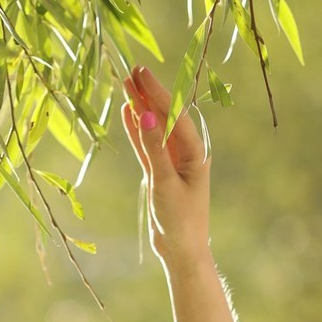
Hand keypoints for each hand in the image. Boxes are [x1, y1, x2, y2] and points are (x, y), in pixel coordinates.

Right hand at [121, 64, 210, 264]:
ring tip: (125, 84)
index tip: (141, 74)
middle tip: (131, 70)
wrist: (181, 251)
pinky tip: (128, 112)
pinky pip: (146, 145)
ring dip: (141, 108)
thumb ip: (155, 148)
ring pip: (154, 129)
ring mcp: (172, 163)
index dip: (158, 93)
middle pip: (165, 117)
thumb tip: (148, 114)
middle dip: (149, 94)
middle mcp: (186, 154)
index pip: (176, 115)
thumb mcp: (165, 182)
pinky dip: (137, 130)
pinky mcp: (159, 173)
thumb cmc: (180, 220)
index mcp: (196, 154)